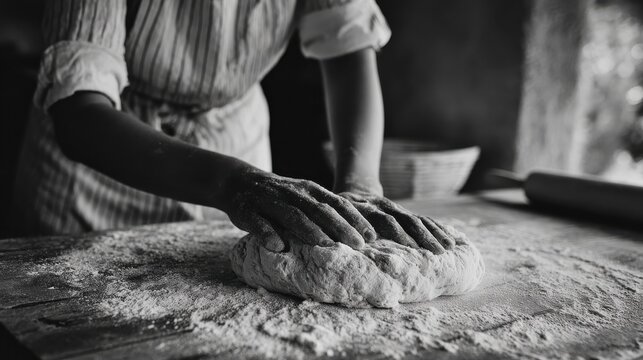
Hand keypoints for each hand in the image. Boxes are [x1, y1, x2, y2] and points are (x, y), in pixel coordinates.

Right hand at [222, 166, 375, 251]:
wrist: (237, 182)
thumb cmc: (279, 196)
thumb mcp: (304, 196)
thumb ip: (324, 210)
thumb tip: (355, 234)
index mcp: (309, 189)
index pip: (337, 203)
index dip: (354, 219)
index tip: (371, 236)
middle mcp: (293, 193)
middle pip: (320, 210)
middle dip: (341, 227)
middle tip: (358, 245)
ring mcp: (270, 201)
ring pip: (293, 216)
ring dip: (310, 231)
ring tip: (327, 246)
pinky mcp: (248, 211)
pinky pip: (259, 223)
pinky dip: (268, 234)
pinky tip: (278, 247)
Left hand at [339, 192, 455, 253]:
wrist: (354, 188)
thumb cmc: (336, 210)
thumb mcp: (332, 213)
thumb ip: (335, 225)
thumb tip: (335, 241)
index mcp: (365, 208)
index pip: (384, 219)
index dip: (395, 232)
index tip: (409, 246)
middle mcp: (384, 207)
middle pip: (405, 220)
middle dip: (421, 236)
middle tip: (435, 253)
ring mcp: (397, 209)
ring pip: (418, 220)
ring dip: (433, 235)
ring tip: (448, 249)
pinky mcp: (405, 213)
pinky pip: (424, 221)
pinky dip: (437, 230)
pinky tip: (451, 241)